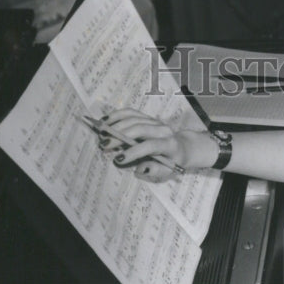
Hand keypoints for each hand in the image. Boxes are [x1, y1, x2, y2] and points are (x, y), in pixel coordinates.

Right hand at [101, 108, 218, 180]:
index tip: (118, 160)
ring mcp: (154, 121)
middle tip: (104, 146)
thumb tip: (140, 168)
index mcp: (169, 144)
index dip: (133, 152)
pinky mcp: (147, 117)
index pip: (150, 145)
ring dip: (115, 126)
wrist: (181, 147)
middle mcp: (162, 129)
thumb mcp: (168, 171)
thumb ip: (155, 170)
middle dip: (119, 137)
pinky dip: (116, 115)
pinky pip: (130, 112)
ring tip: (101, 136)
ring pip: (133, 119)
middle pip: (139, 128)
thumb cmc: (173, 161)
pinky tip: (105, 121)